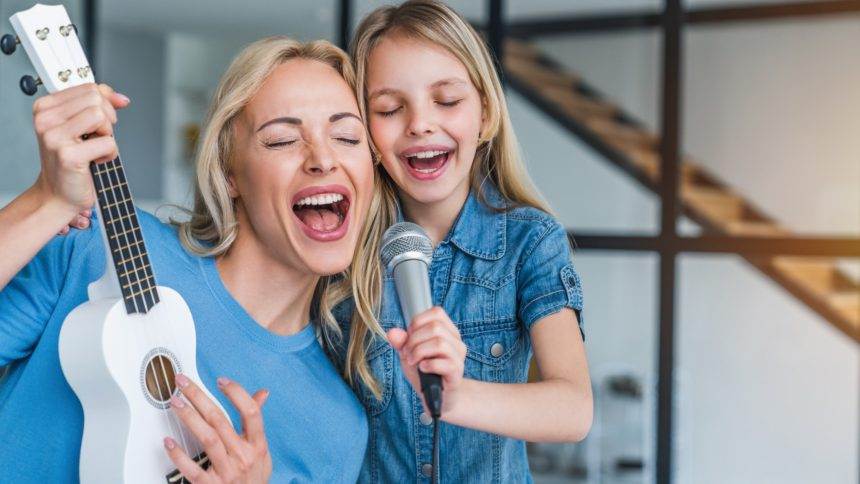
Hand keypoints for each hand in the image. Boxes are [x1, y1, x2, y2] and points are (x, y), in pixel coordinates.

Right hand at [30, 83, 129, 233]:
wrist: (59, 194)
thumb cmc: (72, 160)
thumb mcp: (81, 126)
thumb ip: (99, 105)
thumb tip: (121, 98)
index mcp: (45, 108)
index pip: (89, 88)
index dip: (106, 102)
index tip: (106, 119)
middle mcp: (45, 120)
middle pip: (95, 99)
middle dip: (107, 119)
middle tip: (97, 138)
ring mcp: (55, 138)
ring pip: (100, 116)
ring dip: (107, 135)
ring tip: (94, 148)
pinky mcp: (69, 156)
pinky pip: (108, 143)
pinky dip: (110, 154)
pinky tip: (96, 161)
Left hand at [166, 374, 271, 482]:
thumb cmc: (254, 478)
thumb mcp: (262, 450)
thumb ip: (256, 422)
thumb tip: (262, 394)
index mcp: (257, 445)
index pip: (250, 413)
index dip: (236, 393)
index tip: (220, 380)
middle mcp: (243, 456)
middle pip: (220, 420)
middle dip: (199, 397)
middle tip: (183, 383)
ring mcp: (227, 472)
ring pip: (207, 438)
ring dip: (189, 417)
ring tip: (175, 403)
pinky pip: (193, 470)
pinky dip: (180, 456)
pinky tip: (168, 442)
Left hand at [387, 306, 466, 415]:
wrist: (435, 398)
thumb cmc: (424, 372)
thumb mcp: (409, 354)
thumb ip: (401, 342)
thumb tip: (392, 333)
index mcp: (447, 331)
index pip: (437, 313)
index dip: (418, 322)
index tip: (409, 336)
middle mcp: (456, 341)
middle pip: (436, 327)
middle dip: (414, 340)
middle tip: (407, 354)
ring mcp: (458, 357)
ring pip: (439, 343)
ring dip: (419, 352)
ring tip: (413, 361)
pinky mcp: (456, 372)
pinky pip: (442, 362)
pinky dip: (427, 365)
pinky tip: (423, 369)